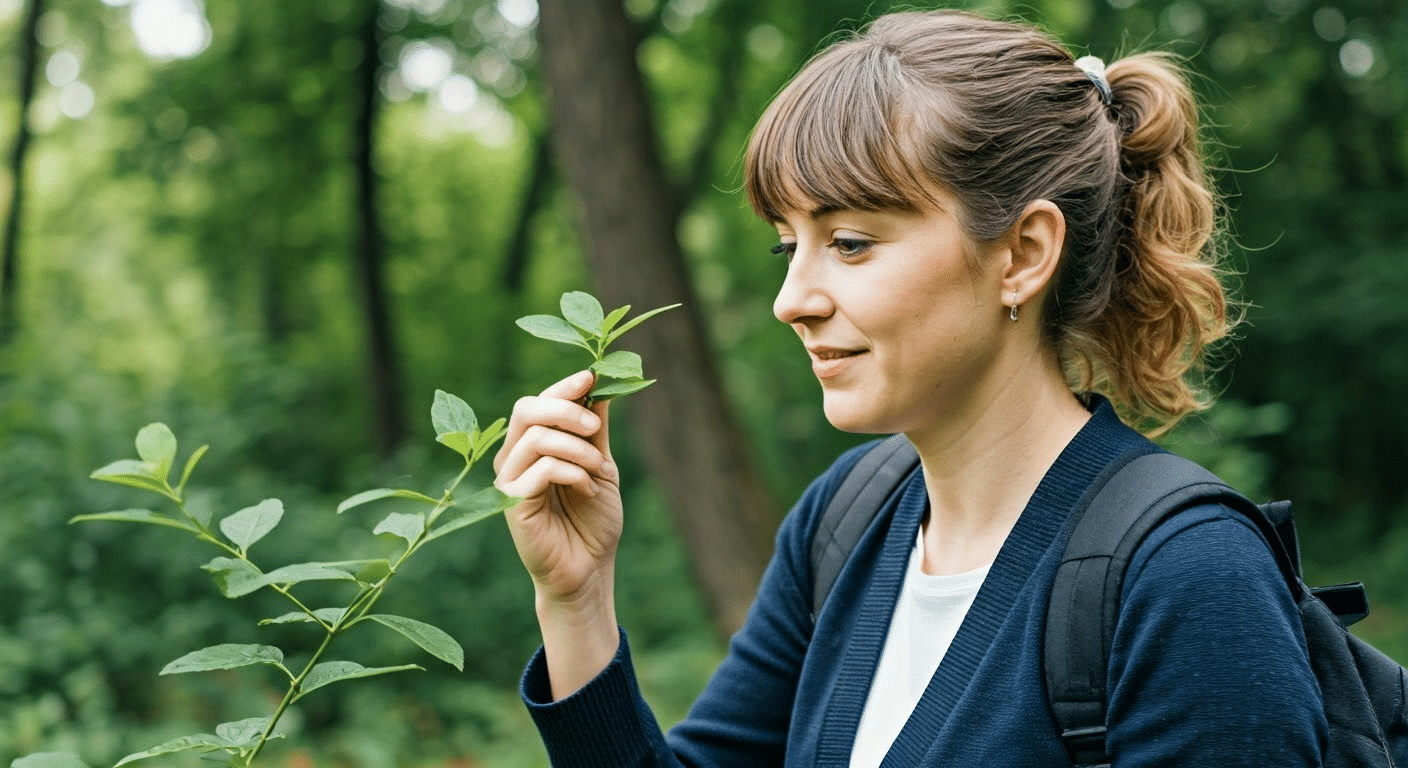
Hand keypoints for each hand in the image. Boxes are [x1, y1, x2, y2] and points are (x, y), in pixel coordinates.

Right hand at [494, 370, 621, 609]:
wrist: (589, 568)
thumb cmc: (593, 519)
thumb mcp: (600, 465)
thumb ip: (595, 431)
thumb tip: (600, 384)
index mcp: (532, 445)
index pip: (538, 402)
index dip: (563, 387)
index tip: (592, 376)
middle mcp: (513, 458)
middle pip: (527, 410)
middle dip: (565, 409)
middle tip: (595, 426)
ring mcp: (509, 480)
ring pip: (537, 438)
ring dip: (578, 448)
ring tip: (599, 470)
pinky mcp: (512, 504)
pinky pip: (541, 469)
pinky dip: (572, 472)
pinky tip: (587, 488)